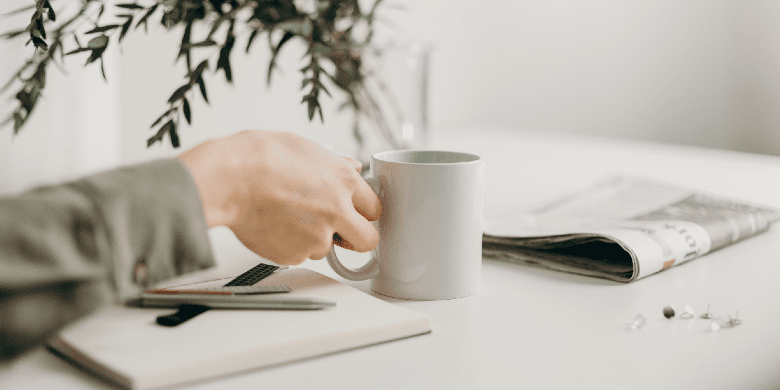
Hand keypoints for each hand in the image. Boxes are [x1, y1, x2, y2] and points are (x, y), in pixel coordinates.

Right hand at [177, 130, 380, 264]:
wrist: (228, 180)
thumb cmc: (258, 158)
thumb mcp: (303, 147)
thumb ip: (333, 161)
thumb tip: (351, 166)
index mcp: (343, 181)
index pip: (375, 207)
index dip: (364, 210)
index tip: (357, 213)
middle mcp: (337, 211)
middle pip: (368, 239)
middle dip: (357, 238)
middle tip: (343, 233)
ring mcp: (317, 237)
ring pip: (327, 248)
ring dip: (314, 239)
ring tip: (288, 217)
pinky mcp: (294, 254)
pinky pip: (299, 255)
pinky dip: (289, 245)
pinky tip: (274, 225)